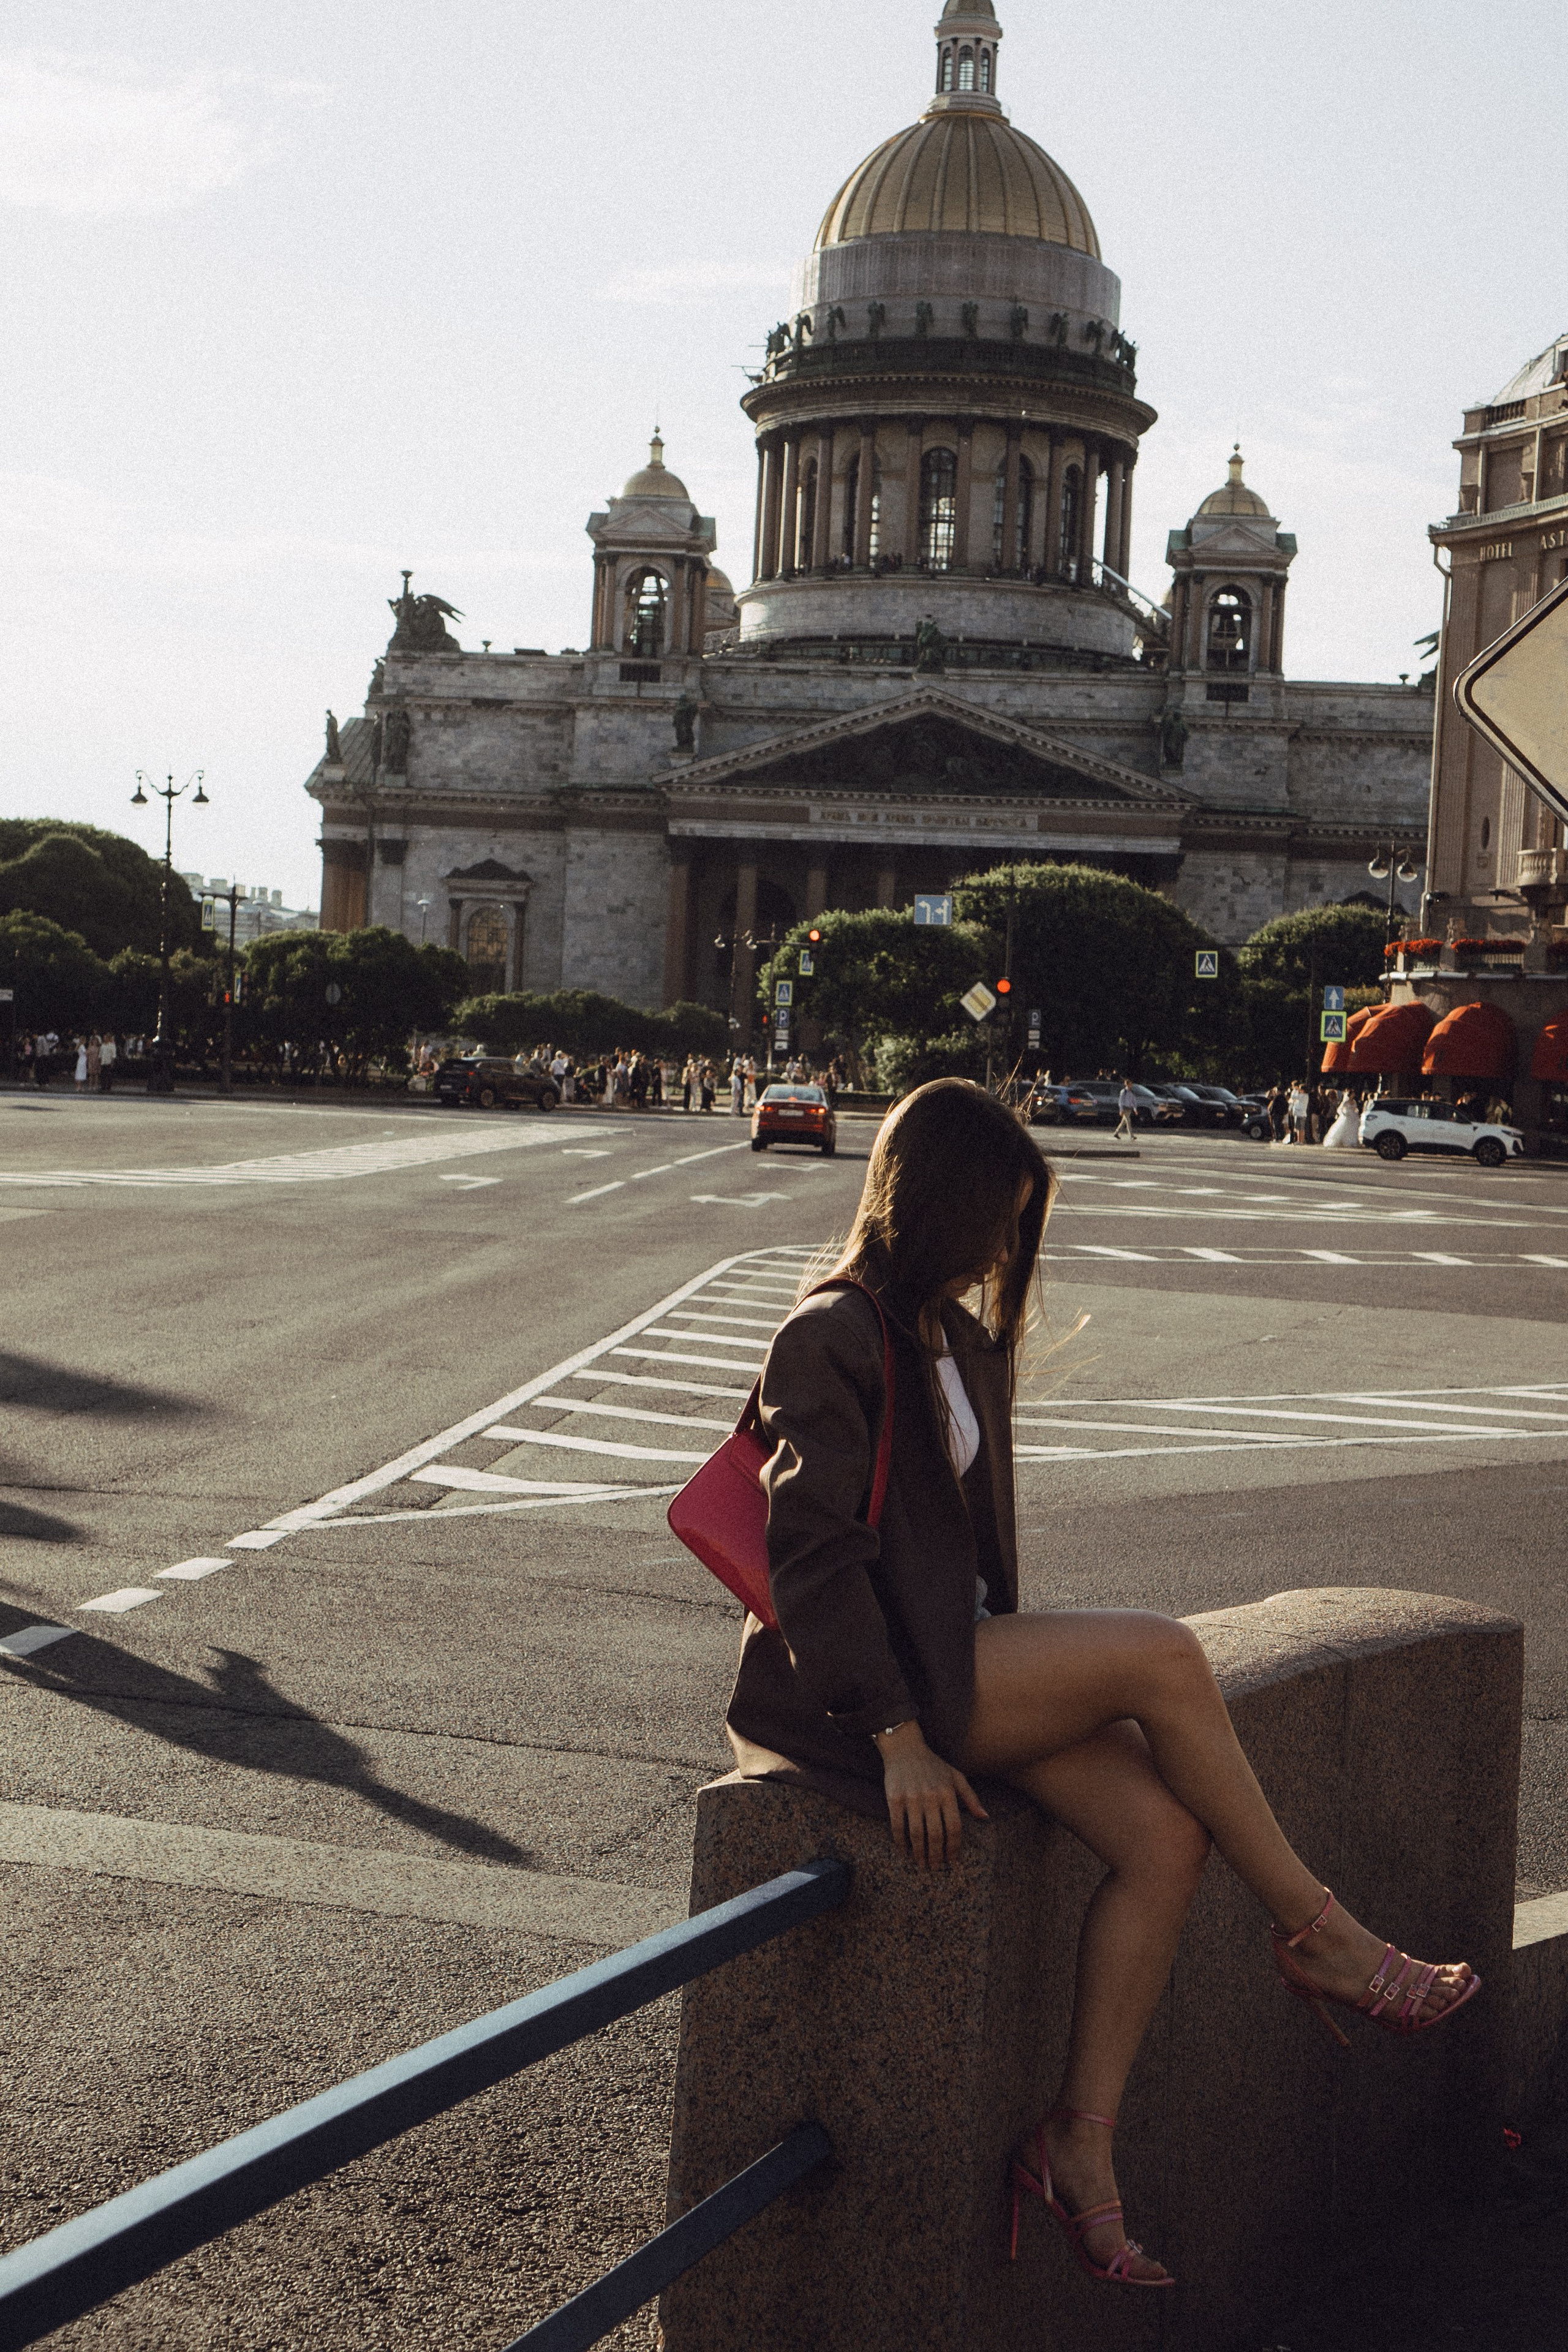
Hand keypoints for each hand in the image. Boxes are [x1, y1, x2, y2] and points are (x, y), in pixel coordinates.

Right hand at [874, 1721, 988, 1867]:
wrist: (904, 1747)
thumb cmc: (933, 1764)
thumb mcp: (956, 1776)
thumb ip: (971, 1797)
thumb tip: (985, 1818)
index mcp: (947, 1793)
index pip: (954, 1827)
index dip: (954, 1847)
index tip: (951, 1860)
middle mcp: (930, 1796)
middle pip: (936, 1834)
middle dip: (936, 1855)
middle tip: (934, 1867)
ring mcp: (911, 1797)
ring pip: (916, 1833)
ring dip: (919, 1852)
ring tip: (921, 1863)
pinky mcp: (894, 1798)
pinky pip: (897, 1825)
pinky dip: (900, 1841)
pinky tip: (904, 1849)